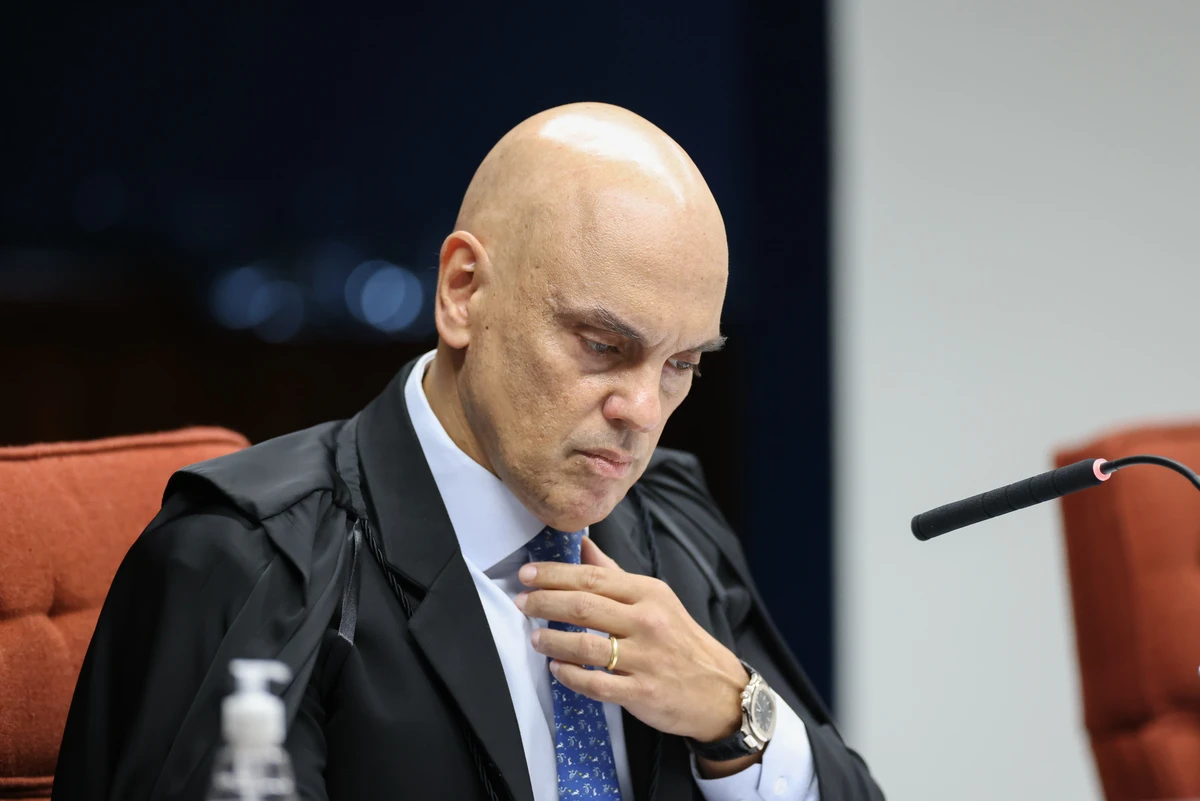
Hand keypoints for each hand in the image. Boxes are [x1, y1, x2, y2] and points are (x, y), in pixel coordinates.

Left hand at [515, 536, 748, 743]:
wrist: (719, 688)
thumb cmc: (681, 640)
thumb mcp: (655, 598)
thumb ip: (614, 573)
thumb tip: (583, 544)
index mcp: (648, 593)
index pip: (592, 577)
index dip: (554, 575)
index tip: (527, 574)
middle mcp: (646, 622)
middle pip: (583, 607)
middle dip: (544, 603)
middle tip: (522, 602)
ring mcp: (644, 658)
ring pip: (585, 646)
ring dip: (553, 641)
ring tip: (535, 638)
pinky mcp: (642, 692)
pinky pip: (596, 684)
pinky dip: (570, 676)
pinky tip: (557, 668)